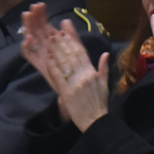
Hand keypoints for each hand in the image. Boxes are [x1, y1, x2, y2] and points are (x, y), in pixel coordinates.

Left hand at [22, 3, 109, 130]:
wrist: (96, 121)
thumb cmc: (100, 103)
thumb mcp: (105, 84)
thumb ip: (104, 68)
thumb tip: (105, 54)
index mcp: (92, 73)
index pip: (81, 53)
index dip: (73, 42)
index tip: (66, 33)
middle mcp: (83, 76)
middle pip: (71, 56)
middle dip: (62, 43)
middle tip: (55, 33)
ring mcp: (74, 83)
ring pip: (64, 63)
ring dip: (56, 51)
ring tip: (50, 41)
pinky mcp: (66, 92)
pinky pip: (59, 76)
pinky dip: (53, 66)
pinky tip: (49, 58)